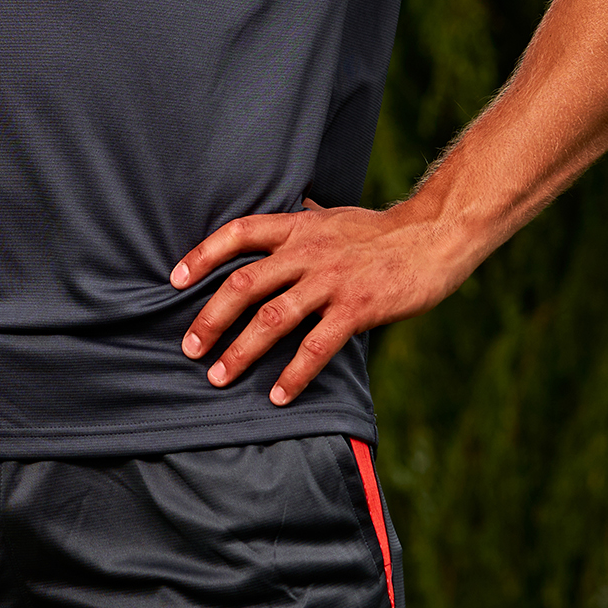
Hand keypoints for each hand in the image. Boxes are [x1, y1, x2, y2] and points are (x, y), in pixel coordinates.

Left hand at [170, 199, 462, 405]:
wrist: (433, 235)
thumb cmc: (380, 231)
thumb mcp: (333, 216)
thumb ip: (303, 221)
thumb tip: (282, 211)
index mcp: (298, 227)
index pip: (239, 232)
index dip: (203, 254)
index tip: (175, 279)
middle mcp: (308, 252)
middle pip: (243, 284)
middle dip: (210, 318)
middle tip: (189, 347)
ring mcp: (332, 280)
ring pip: (272, 318)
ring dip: (240, 351)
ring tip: (218, 376)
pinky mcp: (358, 307)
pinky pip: (317, 346)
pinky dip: (294, 373)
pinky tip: (279, 396)